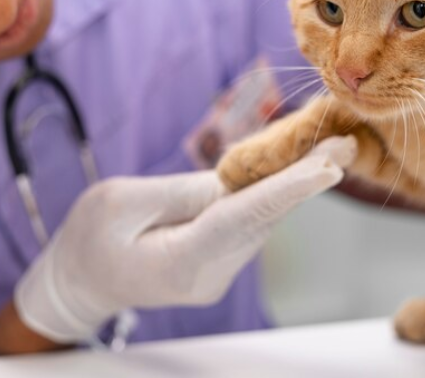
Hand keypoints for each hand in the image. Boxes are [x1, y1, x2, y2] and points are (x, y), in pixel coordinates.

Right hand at [15, 136, 356, 342]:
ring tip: (328, 150)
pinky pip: (249, 222)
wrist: (80, 280)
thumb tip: (228, 182)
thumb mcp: (118, 204)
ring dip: (293, 184)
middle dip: (304, 180)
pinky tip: (292, 171)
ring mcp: (217, 271)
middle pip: (263, 219)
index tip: (327, 169)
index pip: (241, 220)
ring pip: (261, 220)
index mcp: (181, 263)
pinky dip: (272, 194)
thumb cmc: (88, 241)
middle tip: (344, 145)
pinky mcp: (217, 259)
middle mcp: (210, 273)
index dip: (286, 190)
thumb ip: (177, 193)